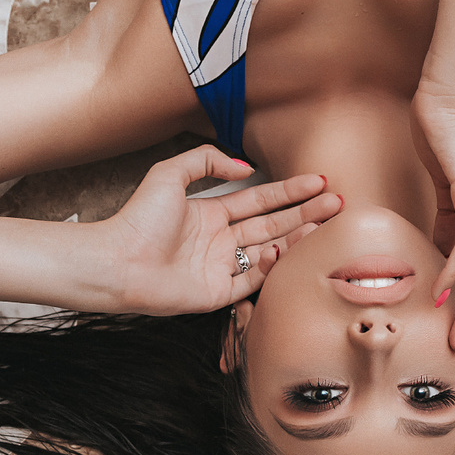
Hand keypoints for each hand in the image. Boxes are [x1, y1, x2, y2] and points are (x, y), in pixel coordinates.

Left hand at [100, 145, 340, 315]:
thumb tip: (245, 167)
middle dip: (306, 213)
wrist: (117, 261)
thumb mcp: (170, 173)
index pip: (260, 200)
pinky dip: (271, 266)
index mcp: (211, 214)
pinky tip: (285, 248)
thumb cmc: (138, 218)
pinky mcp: (217, 294)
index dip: (290, 191)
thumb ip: (207, 160)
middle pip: (272, 225)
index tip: (319, 181)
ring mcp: (221, 268)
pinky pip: (253, 280)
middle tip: (337, 203)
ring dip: (297, 238)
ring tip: (325, 225)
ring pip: (270, 252)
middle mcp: (220, 241)